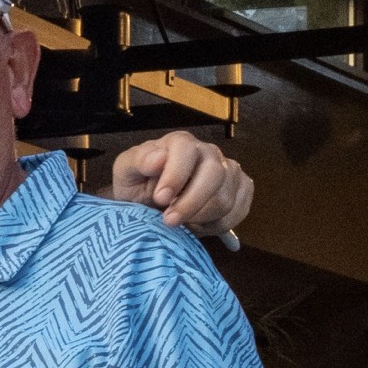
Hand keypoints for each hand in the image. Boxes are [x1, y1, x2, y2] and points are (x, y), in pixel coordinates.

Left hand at [110, 131, 251, 244]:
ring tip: (180, 223)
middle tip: (169, 221)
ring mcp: (229, 170)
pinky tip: (198, 224)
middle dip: (190, 203)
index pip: (187, 152)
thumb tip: (158, 158)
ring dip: (200, 217)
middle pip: (214, 175)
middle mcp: (209, 152)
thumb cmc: (139, 183)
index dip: (175, 176)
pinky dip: (217, 225)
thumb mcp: (126, 172)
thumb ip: (137, 161)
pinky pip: (239, 210)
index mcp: (180, 143)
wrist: (151, 203)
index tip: (160, 199)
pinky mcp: (241, 189)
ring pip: (226, 198)